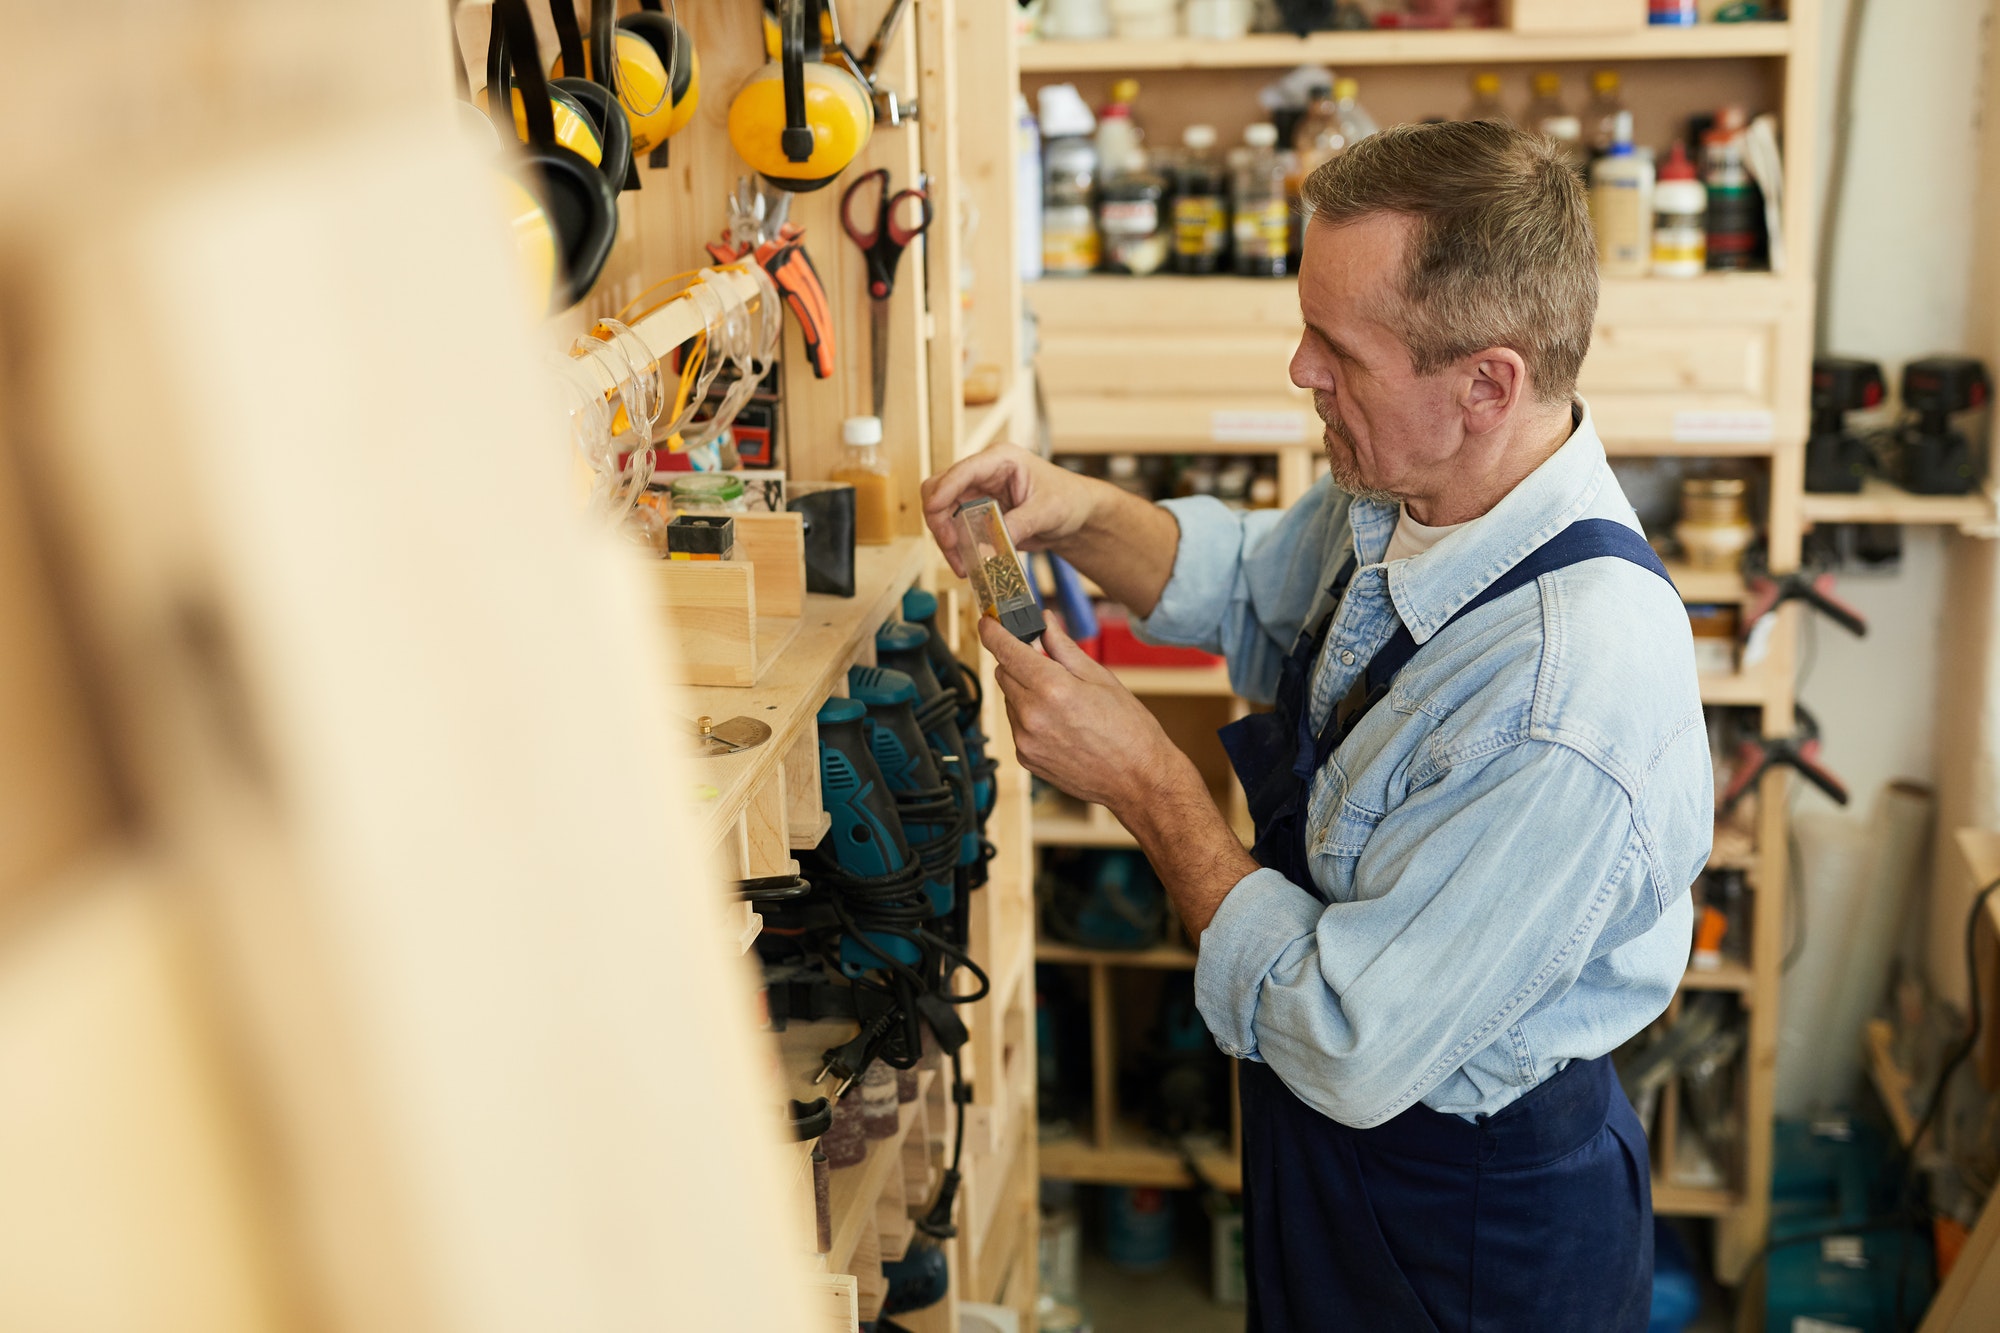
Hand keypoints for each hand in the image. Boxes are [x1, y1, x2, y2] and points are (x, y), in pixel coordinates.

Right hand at [920, 444, 1101, 578]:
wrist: (1075, 516)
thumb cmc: (1067, 499)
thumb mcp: (1048, 510)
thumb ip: (1022, 523)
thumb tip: (996, 542)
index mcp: (1001, 460)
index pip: (963, 470)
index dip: (944, 489)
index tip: (933, 510)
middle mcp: (983, 474)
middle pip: (940, 490)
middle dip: (939, 520)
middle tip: (951, 547)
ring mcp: (976, 493)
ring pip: (942, 512)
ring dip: (946, 539)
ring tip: (962, 566)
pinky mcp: (976, 514)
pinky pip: (954, 530)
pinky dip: (956, 547)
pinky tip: (966, 564)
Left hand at [979, 615, 1197, 816]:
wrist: (1138, 780)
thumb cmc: (1129, 728)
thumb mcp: (1100, 678)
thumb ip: (1064, 648)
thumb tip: (1044, 623)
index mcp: (1051, 689)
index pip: (1006, 651)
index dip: (993, 631)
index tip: (988, 623)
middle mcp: (1032, 715)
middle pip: (1004, 673)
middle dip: (1019, 662)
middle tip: (1045, 663)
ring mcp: (1026, 740)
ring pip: (1010, 700)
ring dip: (1026, 692)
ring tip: (1063, 703)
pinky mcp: (1026, 758)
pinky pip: (1017, 725)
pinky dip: (1030, 717)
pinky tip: (1060, 723)